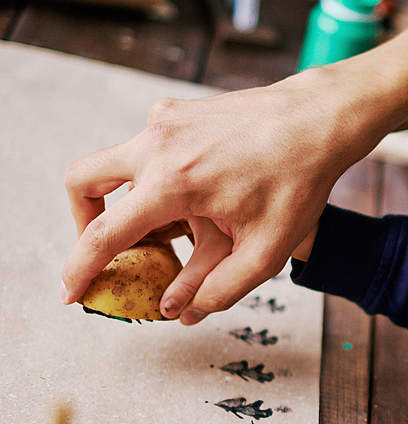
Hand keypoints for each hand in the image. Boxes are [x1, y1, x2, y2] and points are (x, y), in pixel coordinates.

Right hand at [60, 63, 390, 323]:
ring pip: (117, 164)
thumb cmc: (300, 181)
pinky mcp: (176, 111)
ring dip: (130, 200)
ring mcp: (164, 121)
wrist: (319, 120)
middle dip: (85, 221)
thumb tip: (179, 311)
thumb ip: (220, 287)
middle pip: (82, 182)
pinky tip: (204, 195)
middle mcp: (157, 144)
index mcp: (172, 182)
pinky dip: (157, 176)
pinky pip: (149, 148)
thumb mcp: (267, 250)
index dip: (81, 270)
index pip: (104, 234)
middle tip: (113, 249)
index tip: (70, 293)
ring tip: (177, 229)